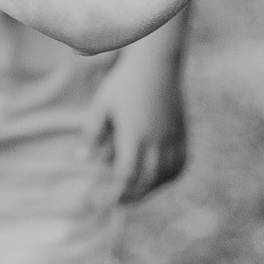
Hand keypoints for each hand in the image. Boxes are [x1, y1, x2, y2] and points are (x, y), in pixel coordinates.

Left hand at [84, 53, 188, 205]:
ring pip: (165, 176)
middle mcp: (156, 140)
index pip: (125, 176)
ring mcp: (172, 137)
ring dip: (149, 188)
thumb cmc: (124, 82)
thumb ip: (92, 133)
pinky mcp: (182, 133)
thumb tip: (81, 159)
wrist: (157, 62)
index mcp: (134, 135)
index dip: (114, 194)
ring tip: (134, 191)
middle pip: (146, 182)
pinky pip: (179, 164)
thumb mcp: (101, 104)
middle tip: (115, 200)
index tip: (100, 201)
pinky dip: (168, 176)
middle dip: (130, 196)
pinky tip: (156, 178)